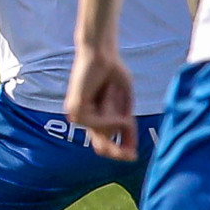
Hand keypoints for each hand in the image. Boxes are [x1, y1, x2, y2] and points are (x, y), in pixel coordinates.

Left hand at [66, 41, 137, 160]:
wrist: (102, 54)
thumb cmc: (114, 74)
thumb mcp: (125, 105)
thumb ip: (126, 127)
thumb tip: (131, 153)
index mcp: (92, 118)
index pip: (101, 145)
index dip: (117, 152)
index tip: (133, 156)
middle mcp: (81, 118)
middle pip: (101, 145)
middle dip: (118, 148)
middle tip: (132, 153)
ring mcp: (76, 114)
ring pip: (103, 131)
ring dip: (116, 114)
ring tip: (113, 92)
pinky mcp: (76, 108)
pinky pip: (97, 123)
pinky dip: (111, 117)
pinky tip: (117, 107)